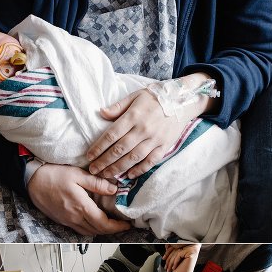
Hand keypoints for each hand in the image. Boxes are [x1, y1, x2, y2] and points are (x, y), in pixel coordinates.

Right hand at [28, 164, 131, 235]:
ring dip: (102, 231)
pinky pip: (80, 230)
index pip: (104, 224)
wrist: (31, 180)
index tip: (127, 224)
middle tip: (122, 225)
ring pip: (89, 232)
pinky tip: (94, 222)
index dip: (117, 227)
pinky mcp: (62, 220)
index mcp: (81, 206)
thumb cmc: (52, 175)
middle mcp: (74, 217)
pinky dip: (91, 229)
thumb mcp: (77, 174)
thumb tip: (113, 189)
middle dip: (113, 230)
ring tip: (111, 224)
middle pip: (98, 231)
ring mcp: (67, 220)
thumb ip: (96, 183)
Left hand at [87, 73, 217, 178]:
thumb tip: (101, 113)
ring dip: (118, 168)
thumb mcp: (135, 96)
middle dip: (104, 161)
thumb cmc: (156, 97)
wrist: (182, 101)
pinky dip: (139, 170)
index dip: (99, 147)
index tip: (89, 156)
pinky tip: (128, 175)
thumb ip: (118, 106)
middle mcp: (143, 129)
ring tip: (106, 175)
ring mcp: (155, 139)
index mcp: (133, 116)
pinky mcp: (164, 146)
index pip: (111, 135)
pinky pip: (150, 161)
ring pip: (133, 158)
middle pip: (120, 149)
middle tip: (93, 170)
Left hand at [163, 244, 200, 271]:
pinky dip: (175, 261)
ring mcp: (193, 248)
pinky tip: (174, 267)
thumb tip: (166, 244)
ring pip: (177, 251)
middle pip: (176, 247)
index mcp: (190, 244)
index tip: (164, 256)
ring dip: (170, 260)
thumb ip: (173, 248)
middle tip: (165, 263)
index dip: (168, 250)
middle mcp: (193, 245)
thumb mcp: (176, 255)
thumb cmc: (180, 267)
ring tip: (168, 267)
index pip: (176, 244)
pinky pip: (179, 254)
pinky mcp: (192, 253)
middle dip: (168, 256)